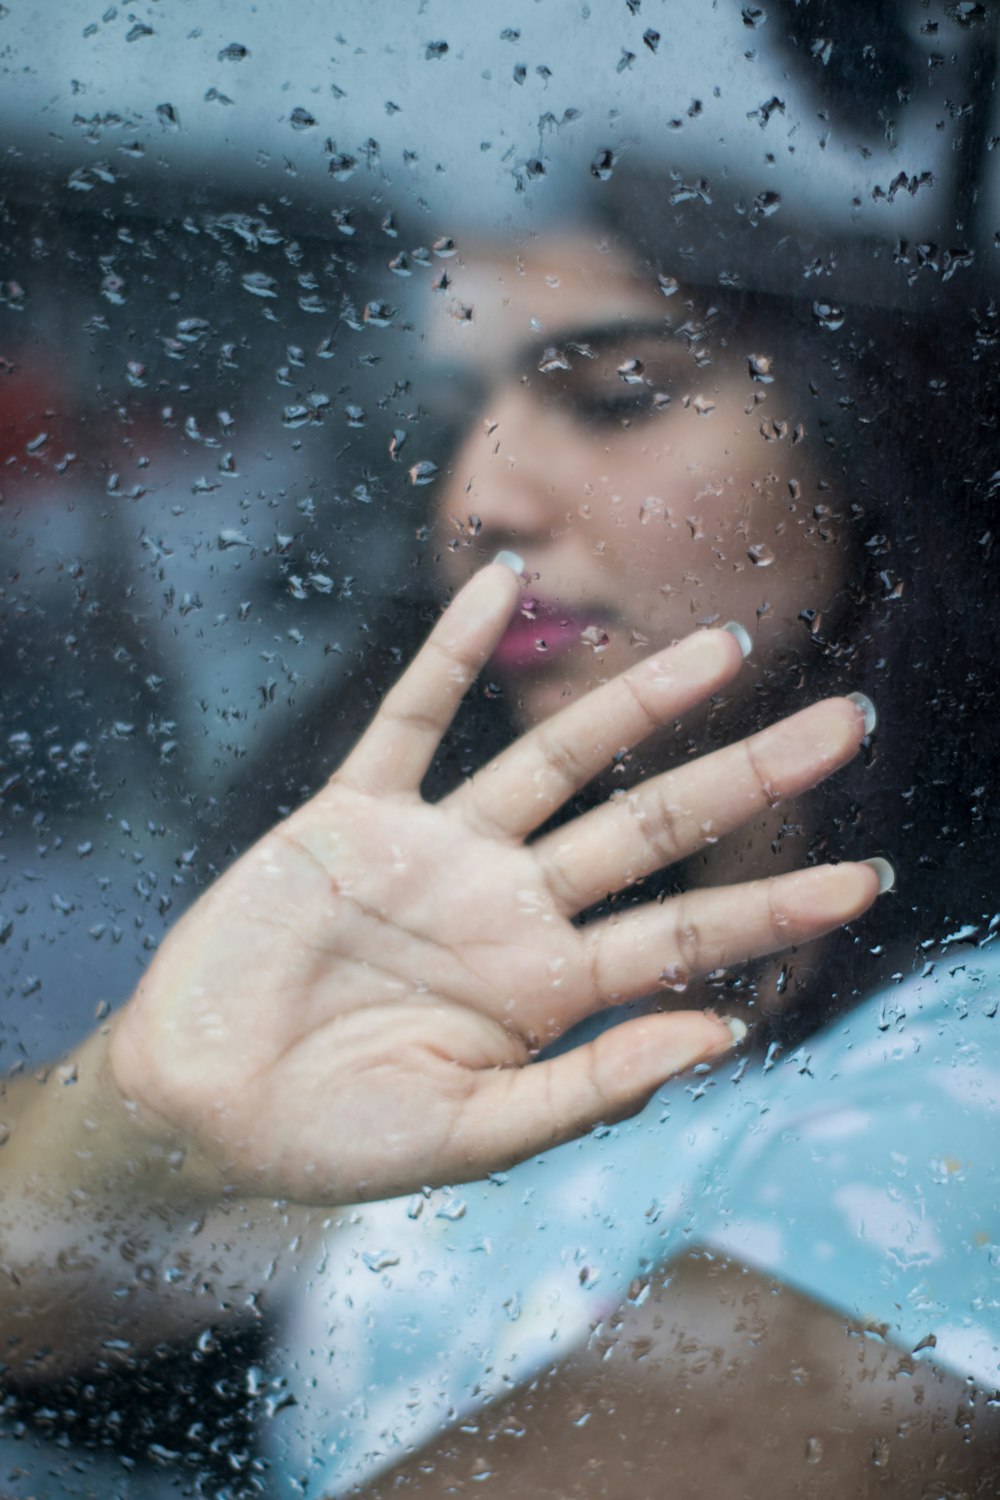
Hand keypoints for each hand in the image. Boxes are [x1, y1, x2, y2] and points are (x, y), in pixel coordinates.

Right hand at [109, 560, 878, 1203]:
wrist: (205, 1102)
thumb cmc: (336, 1136)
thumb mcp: (469, 1134)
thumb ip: (589, 1089)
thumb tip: (720, 1040)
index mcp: (546, 988)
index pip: (684, 936)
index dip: (774, 906)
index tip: (865, 879)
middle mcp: (508, 906)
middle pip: (648, 827)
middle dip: (746, 775)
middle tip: (846, 721)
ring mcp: (435, 852)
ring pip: (554, 757)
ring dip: (634, 700)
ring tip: (724, 647)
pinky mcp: (351, 814)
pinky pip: (410, 718)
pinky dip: (449, 651)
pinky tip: (502, 585)